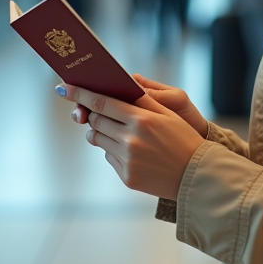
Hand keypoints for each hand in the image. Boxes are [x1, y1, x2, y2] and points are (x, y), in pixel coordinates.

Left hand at [57, 84, 204, 200]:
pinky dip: (113, 151)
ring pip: (98, 140)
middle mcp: (131, 140)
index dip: (80, 94)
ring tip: (114, 131)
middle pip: (96, 121)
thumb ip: (142, 100)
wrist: (198, 177)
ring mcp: (128, 160)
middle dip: (91, 114)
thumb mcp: (168, 114)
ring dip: (99, 133)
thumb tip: (121, 86)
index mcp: (142, 119)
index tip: (64, 87)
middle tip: (93, 110)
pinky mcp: (127, 177)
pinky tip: (132, 152)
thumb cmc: (184, 140)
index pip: (101, 102)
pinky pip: (109, 158)